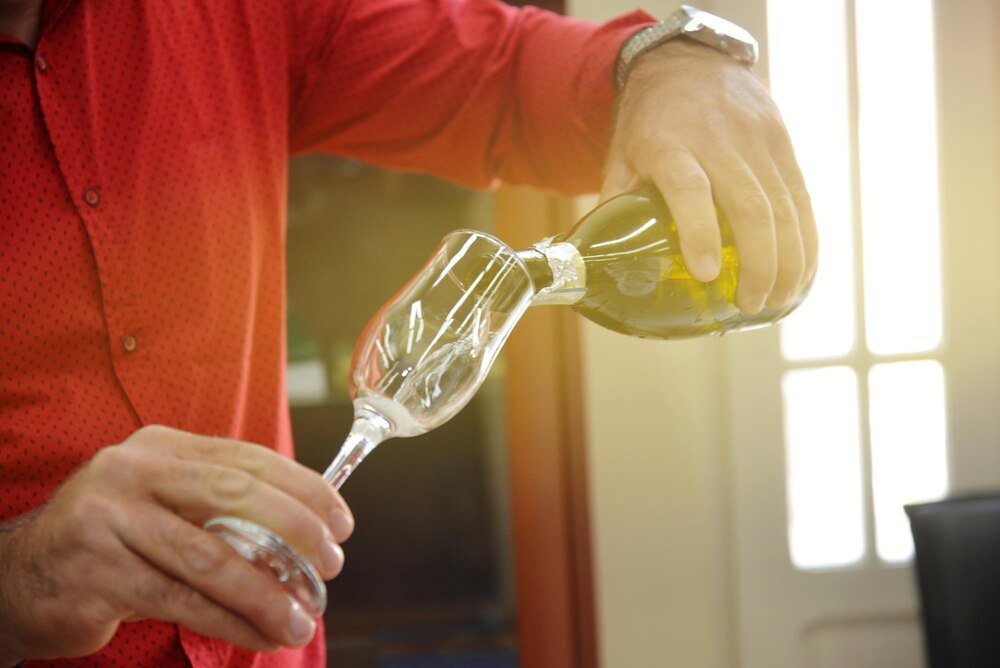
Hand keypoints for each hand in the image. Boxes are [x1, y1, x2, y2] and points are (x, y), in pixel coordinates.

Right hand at [0, 425, 353, 662]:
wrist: (20, 579)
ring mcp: (109, 520)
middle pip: (235, 496)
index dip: (303, 489)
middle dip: (295, 531)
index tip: (341, 521)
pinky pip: (182, 601)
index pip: (248, 459)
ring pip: (210, 558)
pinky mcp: (98, 572)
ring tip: (301, 621)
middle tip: (331, 565)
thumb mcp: (161, 502)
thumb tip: (306, 526)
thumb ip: (218, 503)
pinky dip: (229, 621)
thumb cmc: (112, 540)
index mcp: (160, 448)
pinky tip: (259, 636)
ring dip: (266, 595)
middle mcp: (132, 473)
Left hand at [602, 37, 817, 313]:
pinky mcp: (782, 141)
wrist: (687, 61)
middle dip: (758, 264)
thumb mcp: (622, 159)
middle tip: (749, 306)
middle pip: (750, 205)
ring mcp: (756, 139)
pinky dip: (806, 239)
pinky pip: (801, 197)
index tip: (707, 274)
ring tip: (778, 301)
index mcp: (668, 144)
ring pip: (784, 206)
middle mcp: (717, 140)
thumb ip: (615, 209)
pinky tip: (802, 272)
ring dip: (787, 261)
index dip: (699, 232)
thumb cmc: (648, 124)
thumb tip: (600, 269)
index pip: (689, 188)